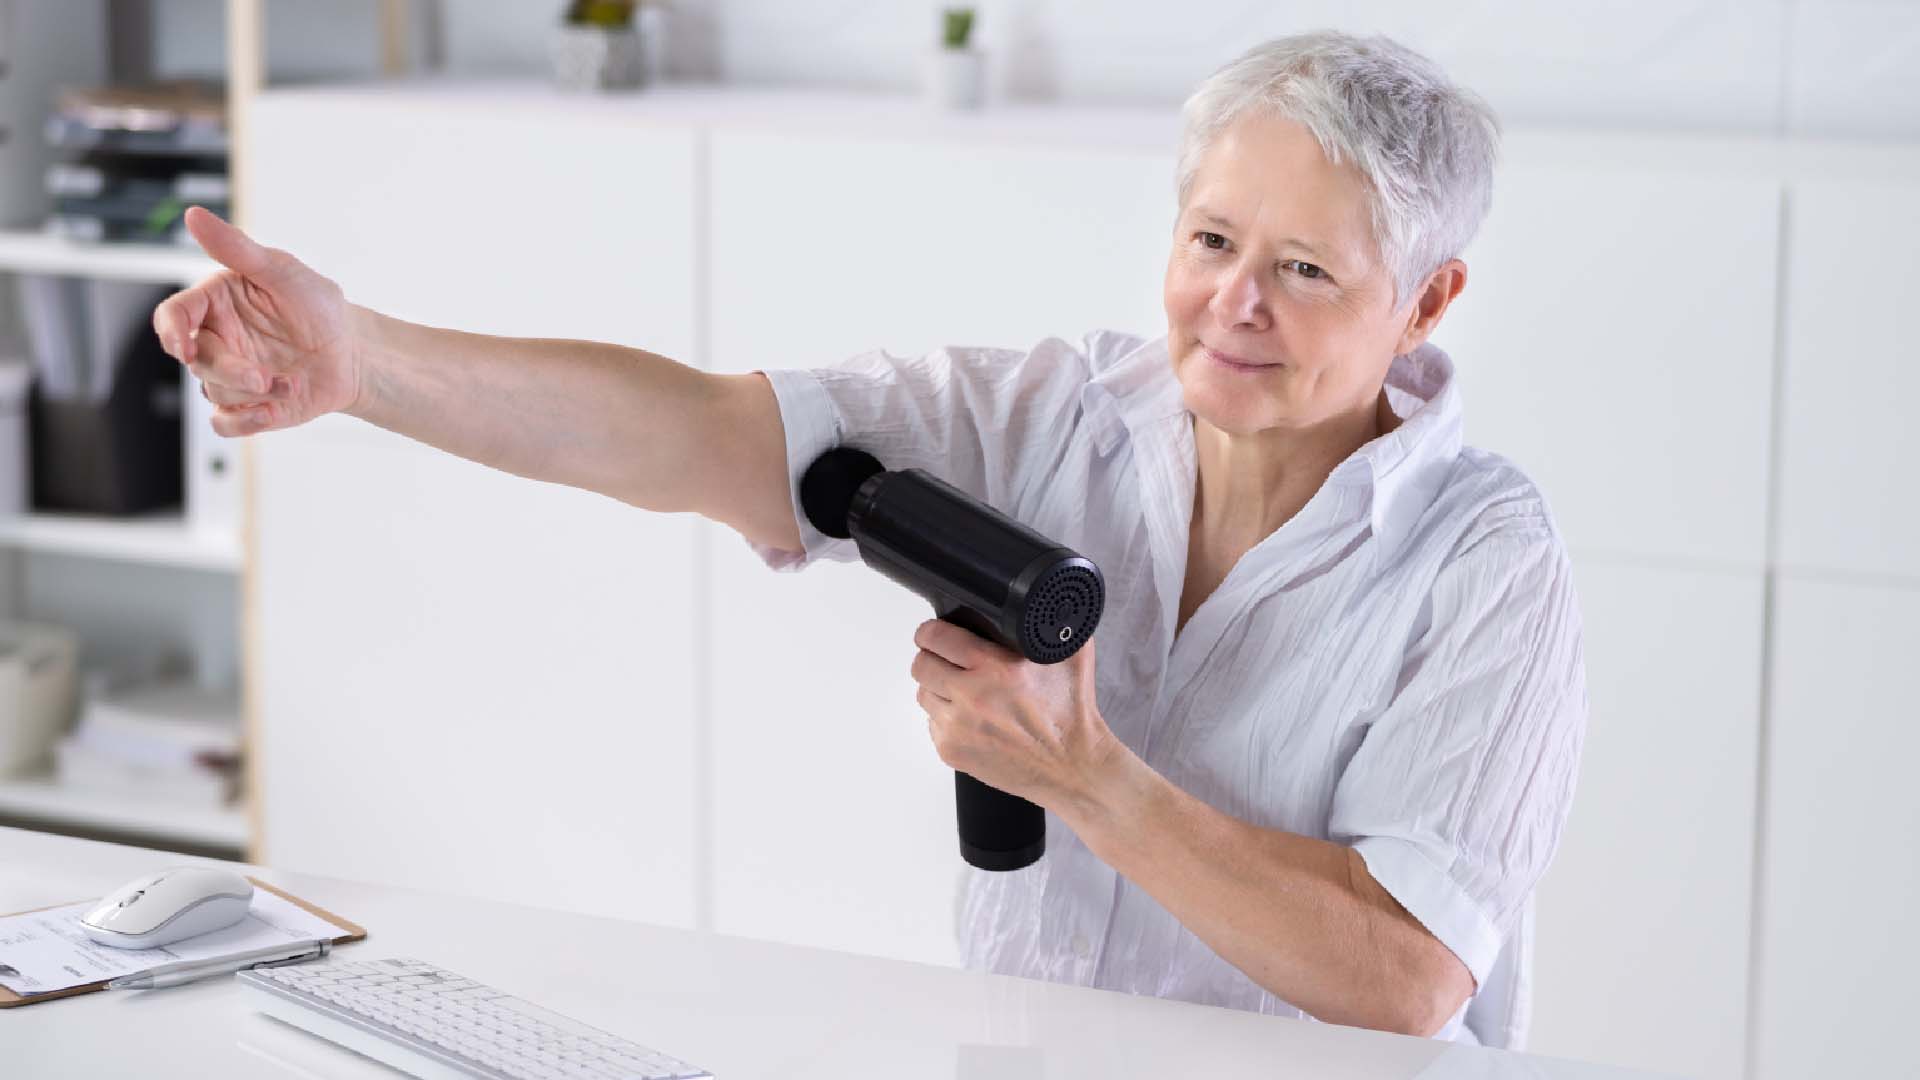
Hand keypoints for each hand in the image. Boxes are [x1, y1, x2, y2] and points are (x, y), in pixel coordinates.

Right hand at [152, 206, 360, 437]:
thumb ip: (238, 249)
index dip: (171, 331)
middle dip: (228, 371)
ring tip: (289, 384)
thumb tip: (195, 216)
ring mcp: (230, 374)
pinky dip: (243, 423)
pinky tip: (271, 412)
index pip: (174, 316)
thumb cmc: (319, 306)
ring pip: (212, 391)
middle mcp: (216, 339)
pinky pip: (224, 422)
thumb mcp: (282, 272)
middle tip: (262, 377)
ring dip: (250, 395)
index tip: (182, 345)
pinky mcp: (247, 404)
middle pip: (195, 360)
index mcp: (215, 303)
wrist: (354, 352)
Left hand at [909, 619, 1119, 812]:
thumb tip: (1047, 596)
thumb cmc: (1072, 713)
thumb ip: (1053, 622)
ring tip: (964, 691)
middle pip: (920, 665)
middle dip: (932, 658)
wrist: (1074, 766)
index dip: (931, 631)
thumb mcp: (1073, 655)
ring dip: (938, 689)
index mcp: (996, 668)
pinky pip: (931, 724)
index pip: (936, 637)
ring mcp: (958, 727)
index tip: (934, 633)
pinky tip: (970, 718)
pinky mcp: (952, 751)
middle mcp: (972, 697)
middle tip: (947, 660)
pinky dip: (946, 719)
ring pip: (923, 694)